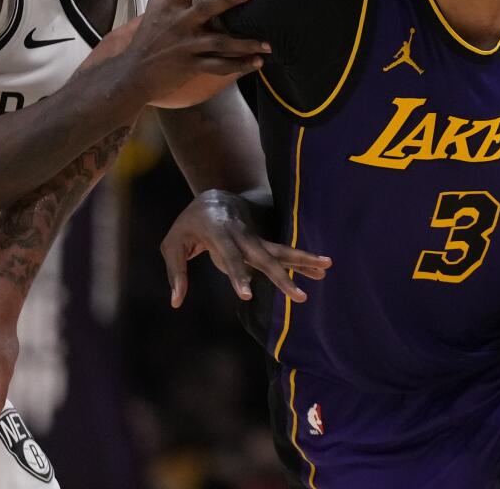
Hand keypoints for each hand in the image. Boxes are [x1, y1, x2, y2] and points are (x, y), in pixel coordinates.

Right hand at [113, 0, 270, 104]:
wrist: (134, 73)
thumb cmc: (147, 39)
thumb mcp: (155, 10)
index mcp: (170, 6)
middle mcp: (179, 23)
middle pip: (206, 7)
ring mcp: (186, 45)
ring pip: (219, 43)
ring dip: (245, 43)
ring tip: (268, 43)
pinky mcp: (191, 66)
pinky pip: (219, 66)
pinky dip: (239, 66)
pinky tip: (257, 63)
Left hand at [161, 190, 331, 306]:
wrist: (213, 197)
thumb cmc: (189, 225)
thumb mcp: (173, 244)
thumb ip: (176, 273)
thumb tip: (176, 302)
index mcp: (219, 234)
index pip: (229, 258)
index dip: (237, 276)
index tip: (246, 296)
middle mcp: (242, 235)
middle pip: (264, 258)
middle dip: (282, 278)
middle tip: (299, 298)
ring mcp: (256, 237)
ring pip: (281, 251)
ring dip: (304, 261)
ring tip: (326, 268)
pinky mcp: (263, 241)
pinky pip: (284, 253)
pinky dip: (303, 261)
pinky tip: (321, 270)